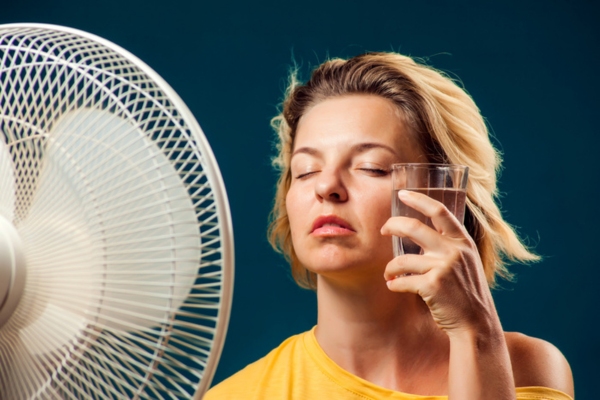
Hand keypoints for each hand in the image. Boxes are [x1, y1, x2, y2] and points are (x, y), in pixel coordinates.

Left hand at [380, 190, 499, 335]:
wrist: (476, 323)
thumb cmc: (465, 292)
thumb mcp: (465, 261)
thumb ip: (447, 245)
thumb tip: (418, 230)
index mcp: (462, 241)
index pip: (439, 211)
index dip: (419, 199)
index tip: (402, 194)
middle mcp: (454, 251)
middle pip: (413, 227)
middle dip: (391, 226)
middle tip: (383, 230)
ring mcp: (444, 267)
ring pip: (401, 260)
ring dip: (389, 268)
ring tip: (388, 274)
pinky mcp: (433, 286)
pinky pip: (401, 281)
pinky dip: (394, 284)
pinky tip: (394, 286)